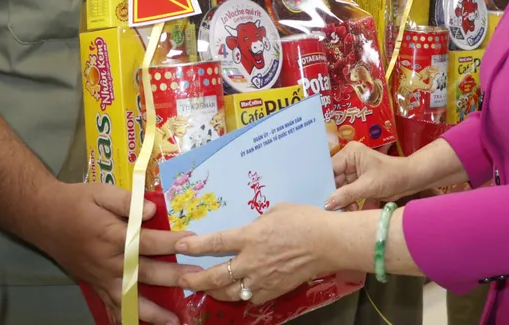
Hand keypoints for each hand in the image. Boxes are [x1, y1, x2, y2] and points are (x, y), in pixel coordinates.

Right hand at [35, 181, 189, 324]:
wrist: (43, 217)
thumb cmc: (76, 202)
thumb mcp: (101, 192)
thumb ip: (127, 201)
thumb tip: (153, 210)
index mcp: (112, 236)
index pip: (147, 241)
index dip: (171, 242)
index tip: (194, 242)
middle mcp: (108, 261)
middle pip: (145, 272)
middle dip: (173, 277)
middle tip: (197, 281)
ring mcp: (100, 278)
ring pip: (129, 299)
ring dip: (152, 312)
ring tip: (174, 321)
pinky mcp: (95, 285)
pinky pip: (111, 307)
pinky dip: (125, 319)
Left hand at [176, 203, 334, 303]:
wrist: (329, 243)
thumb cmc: (305, 220)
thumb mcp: (276, 210)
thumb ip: (258, 221)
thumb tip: (252, 228)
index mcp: (251, 237)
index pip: (215, 243)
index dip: (194, 246)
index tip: (179, 247)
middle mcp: (252, 261)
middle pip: (216, 276)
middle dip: (195, 279)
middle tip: (182, 279)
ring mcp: (262, 279)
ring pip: (230, 292)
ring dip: (213, 291)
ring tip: (204, 289)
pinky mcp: (274, 291)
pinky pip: (251, 298)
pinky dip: (240, 296)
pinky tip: (237, 292)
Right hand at [326, 142, 415, 210]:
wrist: (411, 180)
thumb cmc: (392, 176)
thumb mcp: (368, 186)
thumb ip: (347, 194)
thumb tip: (327, 204)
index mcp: (350, 153)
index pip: (330, 169)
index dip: (325, 184)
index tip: (319, 199)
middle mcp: (349, 160)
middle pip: (334, 180)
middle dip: (335, 196)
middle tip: (334, 210)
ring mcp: (354, 171)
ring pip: (340, 189)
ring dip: (343, 201)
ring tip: (349, 211)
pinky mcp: (359, 182)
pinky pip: (348, 193)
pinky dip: (349, 202)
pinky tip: (353, 210)